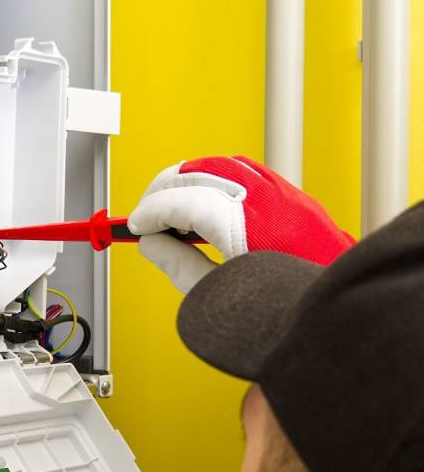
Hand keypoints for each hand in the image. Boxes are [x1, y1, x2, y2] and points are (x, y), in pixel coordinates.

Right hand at [128, 156, 355, 292]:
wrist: (337, 306)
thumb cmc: (287, 306)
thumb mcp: (219, 292)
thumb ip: (179, 265)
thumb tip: (151, 244)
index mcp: (245, 227)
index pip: (181, 203)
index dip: (150, 213)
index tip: (134, 227)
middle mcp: (264, 200)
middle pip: (195, 173)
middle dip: (161, 192)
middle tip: (145, 218)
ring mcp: (279, 191)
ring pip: (216, 165)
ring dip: (185, 181)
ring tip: (170, 212)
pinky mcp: (288, 192)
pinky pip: (240, 170)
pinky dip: (212, 179)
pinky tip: (201, 203)